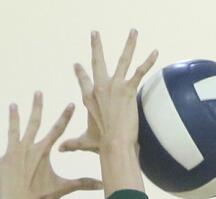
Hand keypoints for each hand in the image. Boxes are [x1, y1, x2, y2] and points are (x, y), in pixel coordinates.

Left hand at [0, 92, 100, 198]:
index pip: (57, 130)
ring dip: (13, 118)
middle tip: (37, 92)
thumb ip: (82, 184)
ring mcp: (12, 154)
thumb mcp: (63, 188)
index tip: (71, 103)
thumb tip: (102, 185)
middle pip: (34, 123)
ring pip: (13, 132)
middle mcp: (27, 148)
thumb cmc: (42, 197)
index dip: (65, 116)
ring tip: (13, 105)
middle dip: (37, 107)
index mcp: (43, 151)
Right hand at [72, 29, 156, 151]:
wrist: (114, 144)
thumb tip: (59, 149)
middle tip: (95, 34)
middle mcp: (99, 88)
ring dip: (129, 44)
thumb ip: (72, 143)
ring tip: (133, 32)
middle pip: (97, 62)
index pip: (83, 81)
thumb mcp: (84, 141)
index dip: (80, 73)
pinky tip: (155, 52)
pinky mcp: (127, 89)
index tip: (77, 65)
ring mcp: (113, 86)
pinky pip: (139, 71)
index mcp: (88, 98)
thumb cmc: (101, 145)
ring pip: (122, 59)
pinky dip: (148, 61)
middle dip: (96, 47)